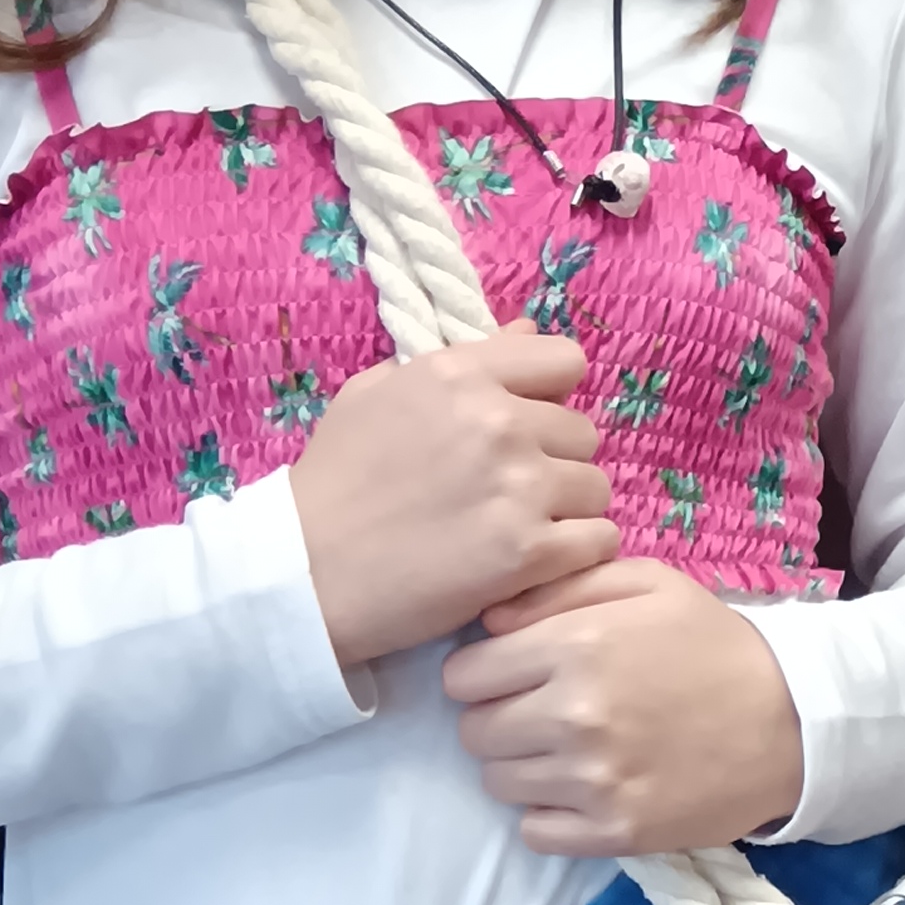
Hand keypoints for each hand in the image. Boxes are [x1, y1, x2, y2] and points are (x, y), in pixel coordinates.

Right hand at [291, 333, 613, 670]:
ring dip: (568, 510)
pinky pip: (599, 540)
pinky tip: (537, 565)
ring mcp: (519, 486)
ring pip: (596, 488)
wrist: (305, 574)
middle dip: (556, 459)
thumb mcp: (374, 395)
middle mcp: (498, 422)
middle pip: (583, 431)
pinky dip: (577, 555)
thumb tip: (527, 330)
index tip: (526, 426)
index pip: (564, 360)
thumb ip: (458, 362)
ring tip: (520, 531)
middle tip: (512, 492)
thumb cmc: (330, 484)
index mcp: (460, 375)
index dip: (551, 394)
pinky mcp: (530, 551)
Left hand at [439, 553, 804, 854]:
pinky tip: (583, 791)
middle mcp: (572, 716)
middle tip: (541, 713)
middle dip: (498, 719)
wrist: (795, 719)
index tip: (513, 674)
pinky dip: (548, 814)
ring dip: (522, 767)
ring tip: (568, 751)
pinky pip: (534, 831)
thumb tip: (488, 622)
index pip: (462, 676)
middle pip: (473, 732)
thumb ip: (562, 587)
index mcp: (574, 646)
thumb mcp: (648, 583)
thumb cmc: (714, 643)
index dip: (483, 672)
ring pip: (498, 783)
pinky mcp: (615, 832)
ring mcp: (592, 781)